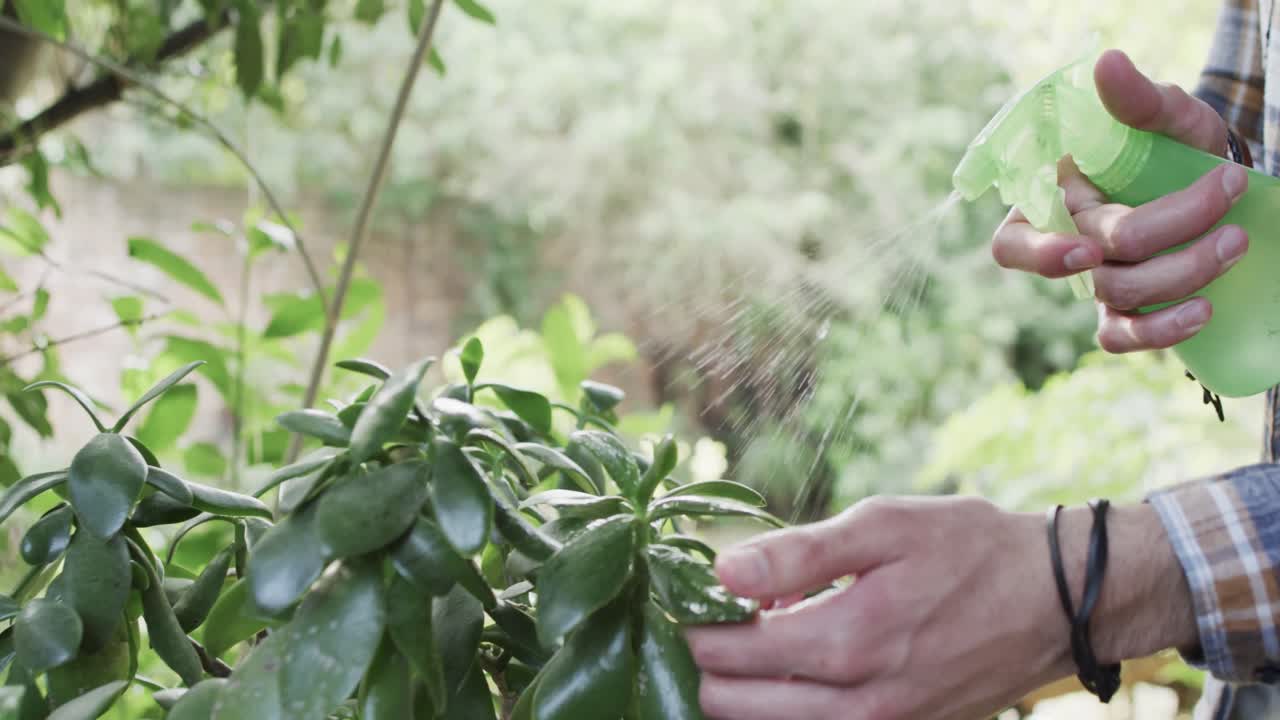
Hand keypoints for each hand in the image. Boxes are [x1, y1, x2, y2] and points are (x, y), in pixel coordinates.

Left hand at [684, 497, 1197, 719]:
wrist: (1054, 601)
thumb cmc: (967, 549)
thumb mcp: (885, 527)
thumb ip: (799, 554)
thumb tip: (722, 570)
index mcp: (848, 641)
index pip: (726, 651)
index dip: (686, 624)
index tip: (669, 595)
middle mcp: (857, 704)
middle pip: (730, 705)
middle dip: (696, 665)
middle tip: (686, 621)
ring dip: (728, 694)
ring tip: (723, 646)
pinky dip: (774, 708)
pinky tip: (776, 670)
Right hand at [991, 49, 1247, 352]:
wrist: (1215, 181)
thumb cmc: (1175, 145)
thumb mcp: (1164, 114)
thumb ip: (1137, 98)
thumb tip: (1108, 64)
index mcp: (1051, 198)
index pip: (1014, 242)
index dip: (1043, 253)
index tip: (1089, 247)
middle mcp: (1064, 244)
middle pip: (1095, 261)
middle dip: (1168, 229)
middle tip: (1228, 190)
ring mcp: (1094, 282)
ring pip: (1121, 294)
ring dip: (1186, 269)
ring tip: (1238, 238)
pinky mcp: (1124, 311)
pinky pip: (1123, 337)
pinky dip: (1162, 331)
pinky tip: (1203, 311)